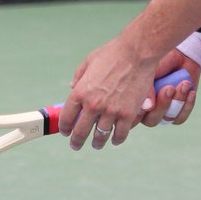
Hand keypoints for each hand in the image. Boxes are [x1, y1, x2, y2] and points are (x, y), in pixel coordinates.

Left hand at [60, 42, 196, 150]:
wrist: (136, 53)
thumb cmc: (112, 54)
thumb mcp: (88, 62)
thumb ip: (78, 76)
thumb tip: (72, 87)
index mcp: (80, 92)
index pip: (67, 118)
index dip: (65, 128)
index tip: (66, 132)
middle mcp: (93, 105)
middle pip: (81, 131)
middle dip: (76, 141)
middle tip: (76, 145)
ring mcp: (111, 111)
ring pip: (100, 136)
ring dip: (97, 143)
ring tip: (96, 145)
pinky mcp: (128, 114)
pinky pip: (120, 134)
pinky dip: (116, 139)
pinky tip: (114, 140)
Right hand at [141, 53, 200, 128]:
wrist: (181, 56)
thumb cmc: (161, 61)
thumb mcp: (150, 71)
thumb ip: (147, 89)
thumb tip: (148, 107)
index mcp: (134, 99)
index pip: (131, 117)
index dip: (137, 112)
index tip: (147, 97)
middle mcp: (147, 109)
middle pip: (151, 121)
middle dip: (163, 104)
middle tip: (169, 87)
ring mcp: (163, 112)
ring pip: (168, 118)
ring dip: (177, 101)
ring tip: (183, 84)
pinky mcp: (178, 112)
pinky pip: (180, 117)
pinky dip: (187, 105)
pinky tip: (190, 92)